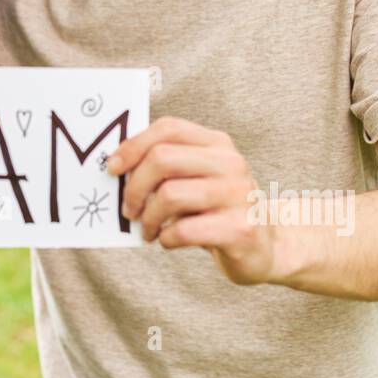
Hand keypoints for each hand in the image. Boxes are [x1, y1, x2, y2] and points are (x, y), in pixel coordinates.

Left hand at [108, 117, 275, 284]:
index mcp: (218, 144)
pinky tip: (169, 240)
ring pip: (168, 195)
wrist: (265, 248)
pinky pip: (184, 230)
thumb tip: (116, 166)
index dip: (133, 146)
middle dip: (134, 186)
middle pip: (162, 159)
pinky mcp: (240, 229)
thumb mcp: (198, 179)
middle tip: (128, 209)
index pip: (168, 129)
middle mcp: (231, 163)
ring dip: (147, 218)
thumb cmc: (217, 211)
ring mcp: (239, 195)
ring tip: (148, 230)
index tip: (111, 168)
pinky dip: (166, 238)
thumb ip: (167, 167)